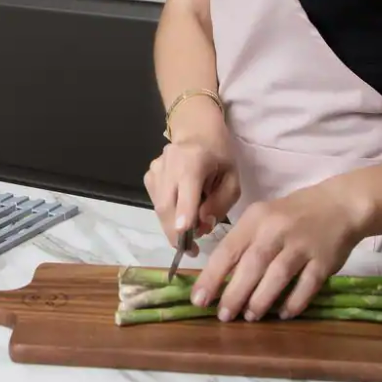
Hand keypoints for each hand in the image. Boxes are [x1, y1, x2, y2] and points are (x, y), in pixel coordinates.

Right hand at [144, 136, 240, 250]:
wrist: (196, 132)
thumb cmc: (219, 156)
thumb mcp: (232, 179)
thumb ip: (220, 203)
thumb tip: (203, 225)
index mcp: (194, 160)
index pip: (186, 188)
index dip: (184, 212)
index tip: (184, 233)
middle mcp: (169, 162)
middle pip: (167, 204)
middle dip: (176, 232)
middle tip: (191, 249)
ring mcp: (155, 168)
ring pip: (159, 207)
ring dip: (173, 224)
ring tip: (191, 225)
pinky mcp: (148, 176)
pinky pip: (156, 203)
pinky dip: (168, 213)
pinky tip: (181, 207)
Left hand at [191, 181, 363, 321]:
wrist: (338, 205)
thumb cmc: (290, 214)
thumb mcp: (261, 217)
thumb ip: (243, 242)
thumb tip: (219, 276)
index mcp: (255, 219)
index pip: (228, 249)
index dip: (212, 276)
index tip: (199, 299)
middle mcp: (276, 231)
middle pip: (251, 265)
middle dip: (234, 293)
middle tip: (223, 315)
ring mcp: (301, 246)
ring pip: (277, 276)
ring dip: (261, 300)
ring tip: (249, 317)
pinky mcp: (324, 260)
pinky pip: (307, 285)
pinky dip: (294, 301)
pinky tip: (283, 314)